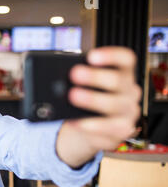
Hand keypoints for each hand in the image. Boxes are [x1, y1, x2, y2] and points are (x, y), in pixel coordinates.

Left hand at [57, 46, 141, 167]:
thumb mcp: (82, 88)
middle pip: (118, 81)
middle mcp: (129, 91)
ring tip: (73, 96)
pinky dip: (91, 125)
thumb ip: (76, 80)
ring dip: (92, 99)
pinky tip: (76, 121)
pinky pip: (110, 128)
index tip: (91, 56)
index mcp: (122, 74)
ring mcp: (128, 112)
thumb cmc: (85, 101)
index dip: (111, 55)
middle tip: (75, 74)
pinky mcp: (122, 130)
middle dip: (95, 77)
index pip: (125, 59)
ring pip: (115, 104)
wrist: (88, 130)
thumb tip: (56, 76)